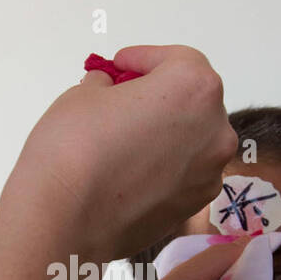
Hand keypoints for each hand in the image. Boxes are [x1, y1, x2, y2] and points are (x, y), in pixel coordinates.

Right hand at [0, 45, 238, 263]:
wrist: (65, 220)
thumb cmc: (73, 147)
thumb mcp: (84, 93)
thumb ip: (110, 86)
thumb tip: (114, 92)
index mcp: (195, 88)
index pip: (177, 60)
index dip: (145, 59)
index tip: (120, 66)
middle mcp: (215, 130)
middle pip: (192, 101)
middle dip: (160, 96)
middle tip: (123, 100)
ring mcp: (209, 173)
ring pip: (191, 141)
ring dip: (165, 134)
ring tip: (125, 140)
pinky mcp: (194, 206)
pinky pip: (183, 174)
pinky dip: (164, 167)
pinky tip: (130, 171)